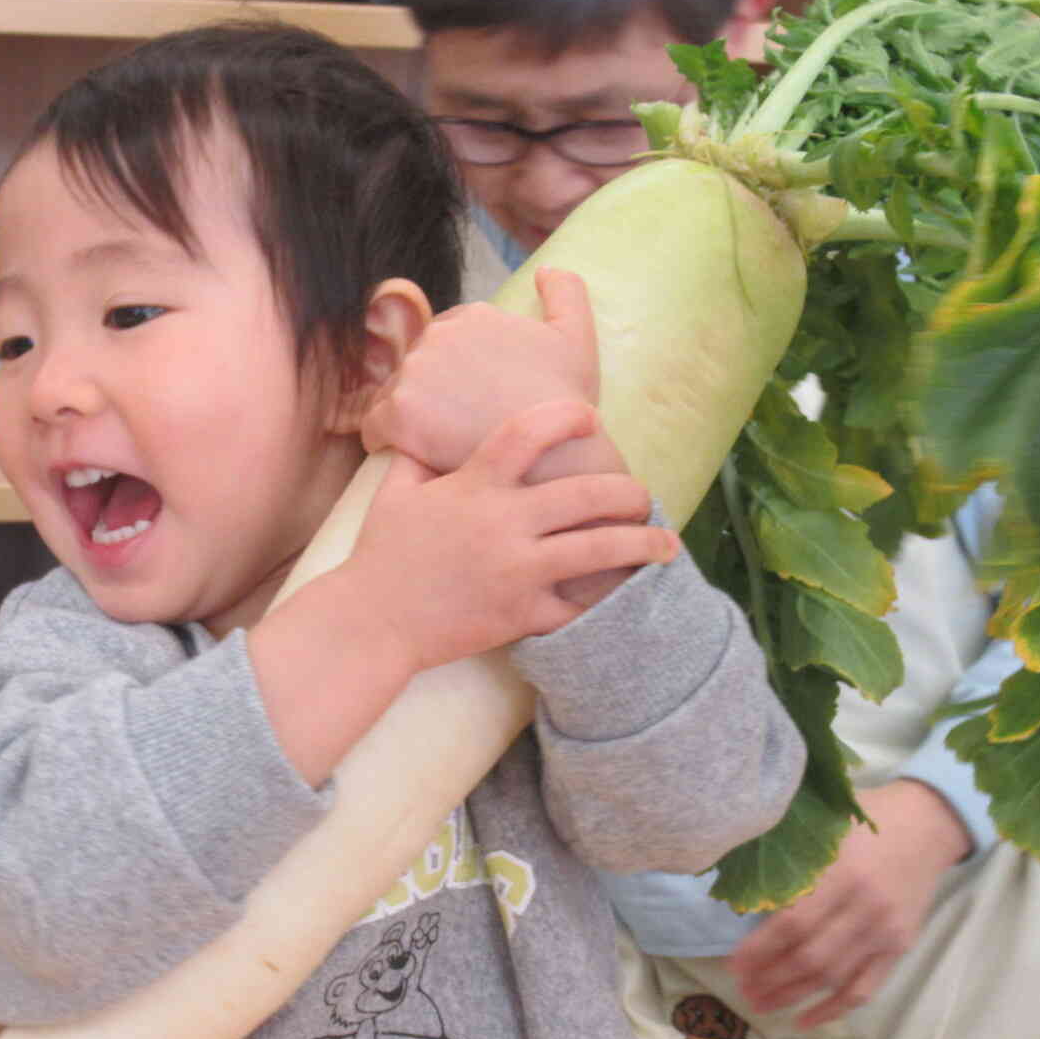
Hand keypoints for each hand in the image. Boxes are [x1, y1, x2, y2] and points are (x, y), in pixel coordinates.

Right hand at [346, 396, 665, 674]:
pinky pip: (578, 605)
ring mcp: (517, 569)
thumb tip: (426, 429)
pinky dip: (606, 601)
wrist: (372, 622)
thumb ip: (418, 456)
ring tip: (666, 545)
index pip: (531, 431)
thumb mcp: (395, 493)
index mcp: (475, 484)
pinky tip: (629, 595)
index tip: (590, 418)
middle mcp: (503, 522)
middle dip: (629, 491)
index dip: (569, 416)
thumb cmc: (382, 556)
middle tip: (643, 496)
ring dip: (643, 544)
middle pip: (589, 492)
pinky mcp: (521, 613)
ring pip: (600, 548)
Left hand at [362, 266, 621, 485]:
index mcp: (472, 316)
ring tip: (432, 440)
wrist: (552, 455)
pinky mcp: (398, 413)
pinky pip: (373, 426)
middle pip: (416, 364)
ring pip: (393, 392)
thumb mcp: (577, 336)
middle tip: (451, 423)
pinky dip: (384, 439)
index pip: (445, 340)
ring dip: (406, 413)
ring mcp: (415, 373)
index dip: (456, 371)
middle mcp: (437, 336)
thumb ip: (566, 292)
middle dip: (429, 389)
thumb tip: (545, 268)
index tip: (469, 396)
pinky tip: (407, 452)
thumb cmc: (564, 402)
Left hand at [725, 779, 972, 1030]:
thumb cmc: (865, 822)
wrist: (926, 824)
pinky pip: (864, 988)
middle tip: (742, 990)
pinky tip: (804, 1021)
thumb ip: (792, 864)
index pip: (792, 923)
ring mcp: (885, 931)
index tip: (733, 964)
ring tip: (761, 1004)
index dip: (759, 950)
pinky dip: (833, 1009)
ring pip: (833, 977)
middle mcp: (865, 907)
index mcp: (840, 873)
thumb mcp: (824, 830)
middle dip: (770, 979)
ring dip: (793, 996)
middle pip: (810, 957)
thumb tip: (743, 896)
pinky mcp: (899, 947)